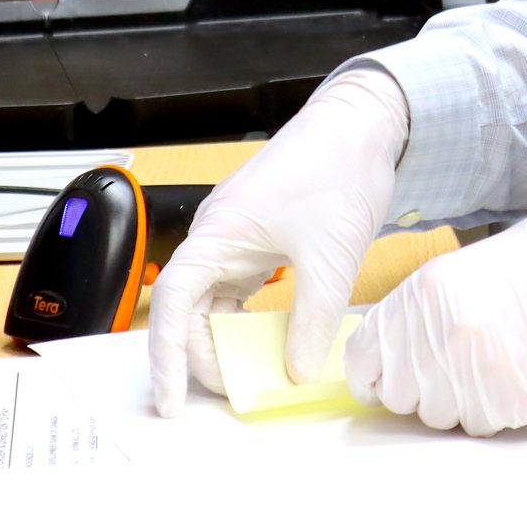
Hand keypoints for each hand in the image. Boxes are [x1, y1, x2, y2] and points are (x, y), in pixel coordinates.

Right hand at [145, 67, 407, 415]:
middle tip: (232, 395)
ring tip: (249, 378)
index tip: (171, 400)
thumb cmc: (337, 172)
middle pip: (187, 311)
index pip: (171, 303)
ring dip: (225, 342)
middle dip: (201, 358)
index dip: (165, 356)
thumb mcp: (330, 258)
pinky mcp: (255, 243)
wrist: (360, 126)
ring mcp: (234, 240)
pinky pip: (237, 293)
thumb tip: (296, 372)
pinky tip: (266, 345)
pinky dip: (246, 322)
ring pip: (212, 305)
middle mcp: (215, 238)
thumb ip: (311, 321)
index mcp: (217, 234)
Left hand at [344, 200, 526, 436]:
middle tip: (451, 365)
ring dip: (456, 401)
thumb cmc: (525, 271)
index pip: (362, 360)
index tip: (381, 378)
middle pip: (399, 397)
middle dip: (420, 387)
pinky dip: (491, 409)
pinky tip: (512, 375)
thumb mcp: (452, 276)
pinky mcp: (503, 405)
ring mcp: (469, 376)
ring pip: (437, 418)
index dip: (372, 375)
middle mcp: (437, 340)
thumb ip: (412, 320)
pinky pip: (478, 426)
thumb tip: (382, 365)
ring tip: (489, 365)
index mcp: (418, 299)